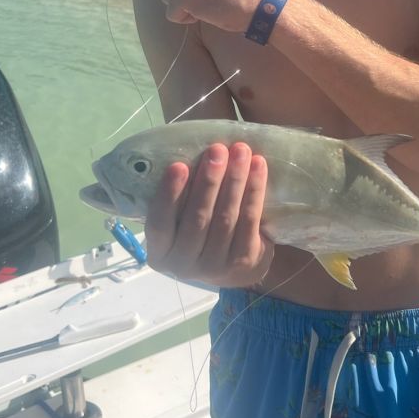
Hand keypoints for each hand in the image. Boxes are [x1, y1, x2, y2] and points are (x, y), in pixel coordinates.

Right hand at [145, 142, 273, 286]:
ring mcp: (216, 266)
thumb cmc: (199, 232)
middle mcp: (184, 264)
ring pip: (226, 217)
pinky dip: (254, 191)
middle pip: (198, 218)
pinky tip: (258, 167)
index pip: (160, 223)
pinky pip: (249, 220)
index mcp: (160, 253)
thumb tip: (185, 153)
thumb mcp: (179, 223)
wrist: (232, 267)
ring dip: (235, 180)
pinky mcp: (245, 260)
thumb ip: (178, 200)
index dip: (169, 194)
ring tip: (240, 152)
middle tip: (217, 150)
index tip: (179, 165)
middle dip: (209, 180)